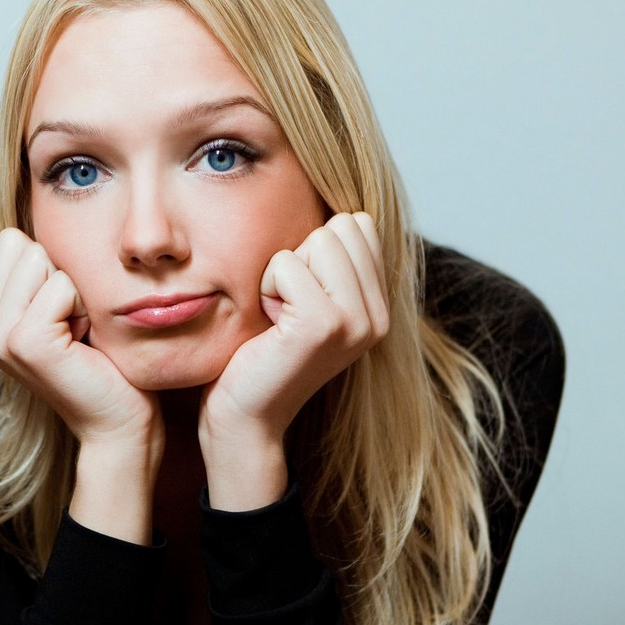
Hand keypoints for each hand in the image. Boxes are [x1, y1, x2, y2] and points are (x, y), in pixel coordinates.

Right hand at [0, 228, 159, 450]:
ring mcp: (0, 338)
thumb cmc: (106, 365)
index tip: (68, 314)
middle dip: (64, 276)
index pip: (11, 241)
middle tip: (77, 327)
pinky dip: (84, 307)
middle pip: (23, 245)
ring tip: (81, 334)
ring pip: (41, 260)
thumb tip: (36, 225)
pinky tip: (85, 342)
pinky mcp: (26, 342)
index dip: (53, 268)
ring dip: (76, 292)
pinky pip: (61, 285)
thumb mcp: (67, 309)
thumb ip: (42, 272)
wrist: (120, 423)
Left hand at [199, 212, 389, 449]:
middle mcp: (378, 315)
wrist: (244, 416)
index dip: (313, 249)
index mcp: (379, 306)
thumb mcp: (306, 299)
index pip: (358, 223)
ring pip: (316, 239)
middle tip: (286, 308)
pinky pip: (285, 263)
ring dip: (281, 272)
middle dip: (299, 257)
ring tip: (279, 316)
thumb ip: (331, 262)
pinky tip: (269, 325)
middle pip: (340, 226)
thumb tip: (340, 208)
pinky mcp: (323, 325)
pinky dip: (266, 286)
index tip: (299, 297)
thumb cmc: (262, 353)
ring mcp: (356, 321)